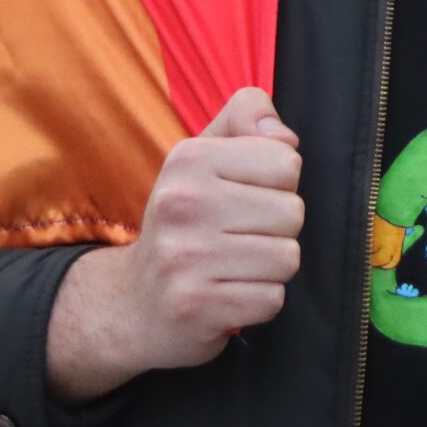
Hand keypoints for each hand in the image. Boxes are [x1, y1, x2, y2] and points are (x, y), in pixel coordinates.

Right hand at [49, 87, 302, 399]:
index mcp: (189, 159)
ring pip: (287, 258)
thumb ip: (245, 120)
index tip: (243, 198)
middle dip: (277, 230)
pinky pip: (272, 299)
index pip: (286, 162)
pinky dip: (259, 301)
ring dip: (270, 268)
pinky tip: (228, 292)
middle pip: (292, 212)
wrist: (133, 303)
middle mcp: (181, 202)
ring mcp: (185, 257)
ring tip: (234, 265)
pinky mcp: (195, 305)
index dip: (277, 184)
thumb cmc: (184, 222)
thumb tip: (285, 136)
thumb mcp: (203, 157)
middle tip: (238, 238)